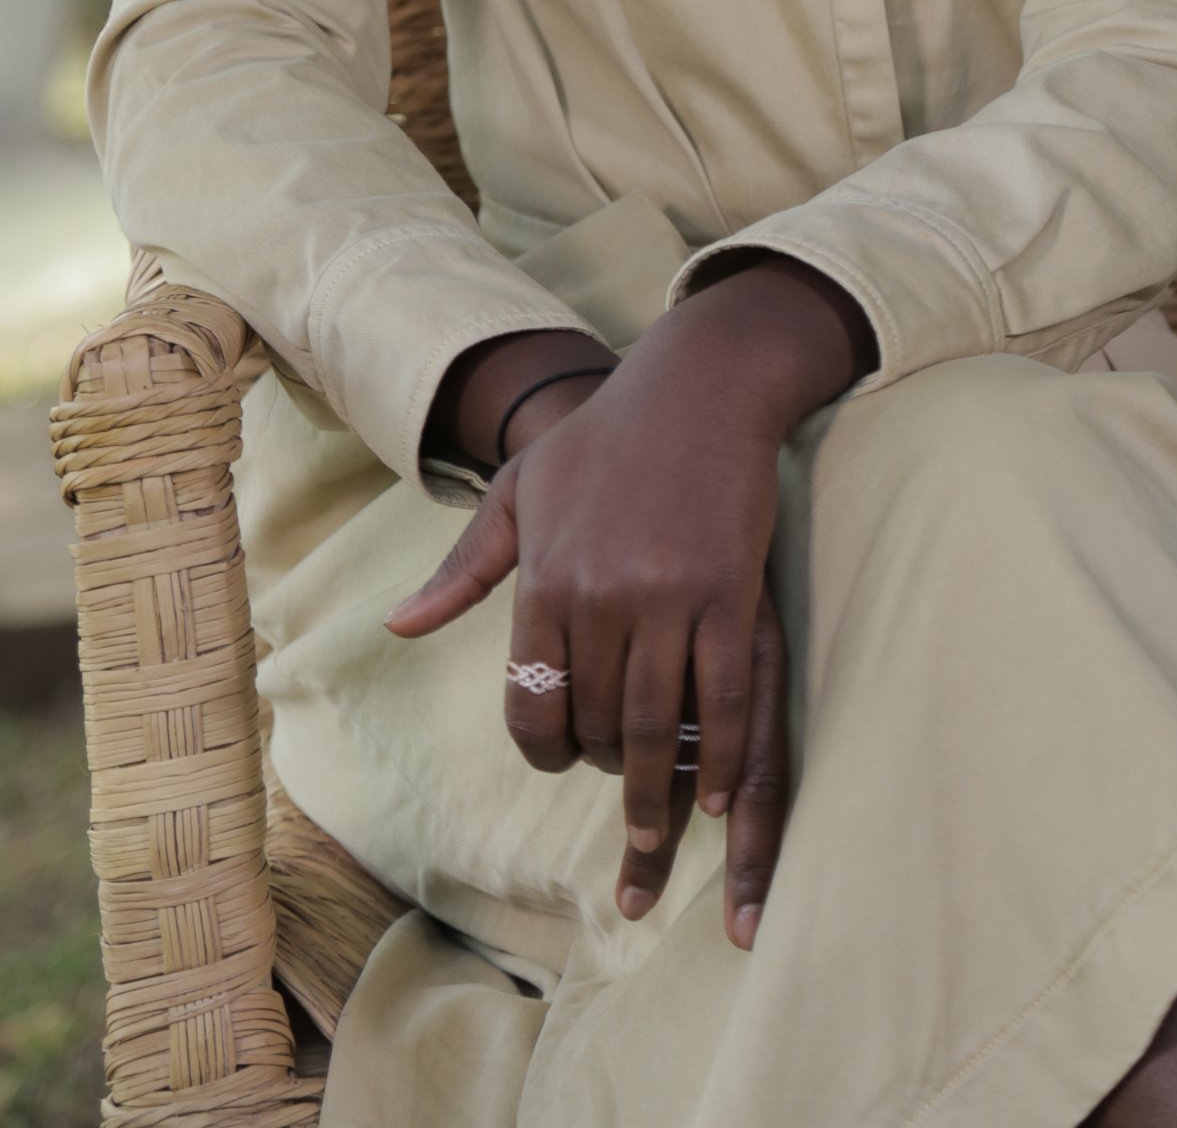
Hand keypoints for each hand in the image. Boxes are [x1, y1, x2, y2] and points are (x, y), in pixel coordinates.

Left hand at [387, 302, 802, 946]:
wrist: (695, 387)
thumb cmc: (601, 437)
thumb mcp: (517, 491)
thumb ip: (463, 569)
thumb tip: (399, 628)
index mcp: (546, 578)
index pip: (530, 700)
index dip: (543, 747)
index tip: (560, 762)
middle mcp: (602, 596)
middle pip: (595, 723)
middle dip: (603, 772)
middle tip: (620, 797)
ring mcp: (670, 597)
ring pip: (656, 726)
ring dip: (656, 794)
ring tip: (657, 835)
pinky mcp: (731, 593)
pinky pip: (723, 698)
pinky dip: (718, 756)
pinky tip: (716, 793)